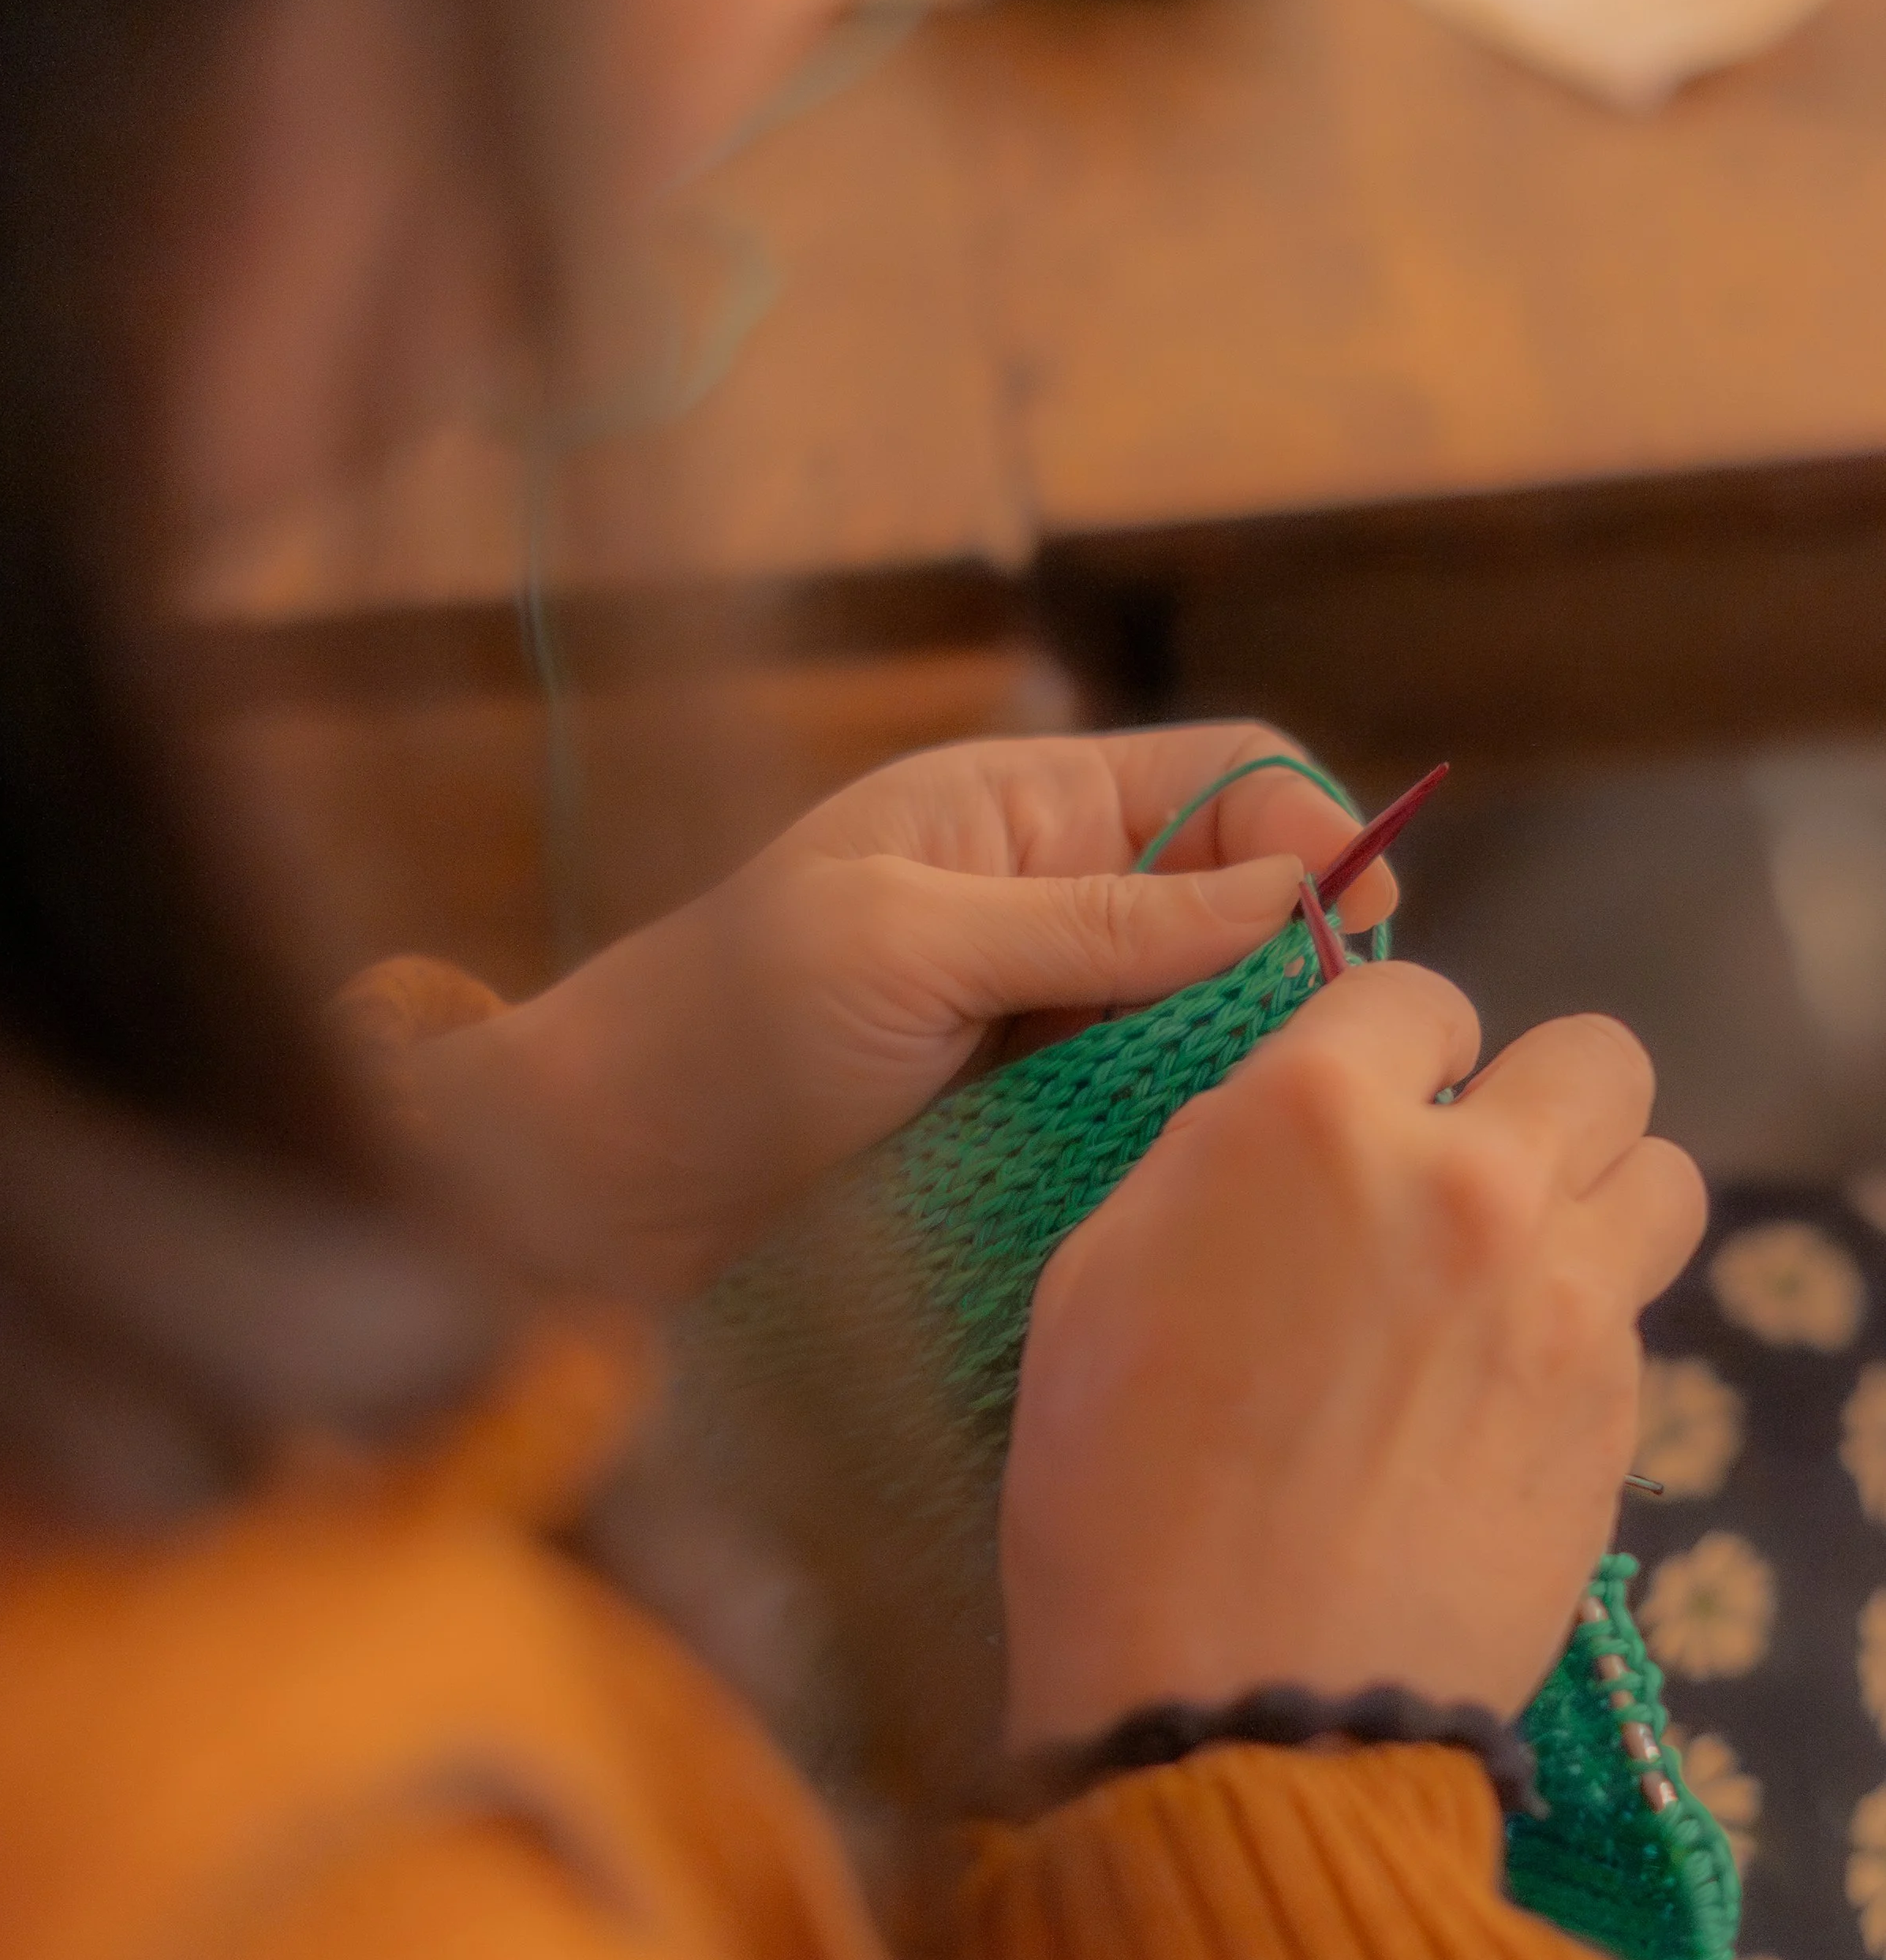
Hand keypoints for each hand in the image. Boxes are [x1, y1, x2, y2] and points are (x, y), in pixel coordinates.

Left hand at [438, 723, 1392, 1299]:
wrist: (602, 1182)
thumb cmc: (723, 1031)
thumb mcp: (910, 946)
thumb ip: (1098, 920)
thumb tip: (1291, 896)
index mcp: (1019, 805)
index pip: (1228, 775)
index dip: (1314, 831)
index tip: (1359, 932)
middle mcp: (1047, 899)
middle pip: (1239, 903)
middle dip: (1289, 967)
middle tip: (1304, 1061)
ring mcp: (1041, 1015)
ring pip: (1205, 1021)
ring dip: (1235, 1067)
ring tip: (1246, 1132)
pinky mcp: (1027, 1120)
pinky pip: (1145, 1111)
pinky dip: (1176, 1136)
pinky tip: (1187, 1184)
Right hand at [1000, 963, 1706, 1742]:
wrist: (1238, 1709)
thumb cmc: (1116, 1503)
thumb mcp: (1093, 1284)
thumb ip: (1207, 1166)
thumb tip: (1279, 1137)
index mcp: (1315, 1120)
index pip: (1415, 993)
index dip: (1389, 1050)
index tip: (1369, 1109)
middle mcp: (1471, 1179)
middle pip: (1591, 1060)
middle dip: (1530, 1105)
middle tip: (1459, 1184)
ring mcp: (1565, 1297)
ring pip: (1657, 1174)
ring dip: (1595, 1204)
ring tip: (1514, 1279)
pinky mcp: (1617, 1410)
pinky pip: (1635, 1317)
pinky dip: (1580, 1334)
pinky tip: (1493, 1406)